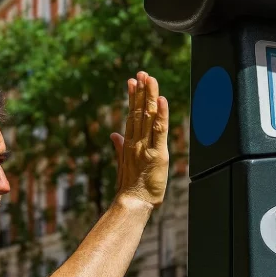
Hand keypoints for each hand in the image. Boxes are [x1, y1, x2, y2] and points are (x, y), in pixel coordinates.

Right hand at [110, 71, 168, 208]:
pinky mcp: (157, 154)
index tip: (132, 81)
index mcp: (130, 143)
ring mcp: (146, 146)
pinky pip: (159, 131)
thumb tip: (114, 134)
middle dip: (141, 91)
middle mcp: (136, 141)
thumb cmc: (130, 186)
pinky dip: (161, 115)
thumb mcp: (123, 163)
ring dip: (150, 96)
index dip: (132, 97)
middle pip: (139, 111)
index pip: (131, 115)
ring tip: (149, 79)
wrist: (133, 202)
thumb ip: (119, 146)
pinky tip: (161, 100)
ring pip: (148, 117)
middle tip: (141, 73)